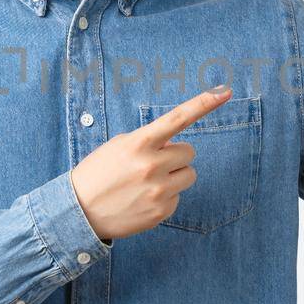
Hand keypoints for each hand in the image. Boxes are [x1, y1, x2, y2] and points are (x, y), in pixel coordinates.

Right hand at [70, 85, 232, 240]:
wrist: (79, 211)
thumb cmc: (99, 173)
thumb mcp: (119, 146)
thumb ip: (149, 141)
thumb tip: (175, 147)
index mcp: (139, 143)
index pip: (177, 118)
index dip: (203, 103)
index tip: (225, 91)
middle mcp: (152, 165)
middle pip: (189, 152)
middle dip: (175, 156)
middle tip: (153, 163)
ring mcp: (158, 191)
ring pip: (189, 175)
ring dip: (175, 175)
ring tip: (148, 182)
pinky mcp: (161, 212)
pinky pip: (178, 197)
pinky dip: (165, 197)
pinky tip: (143, 200)